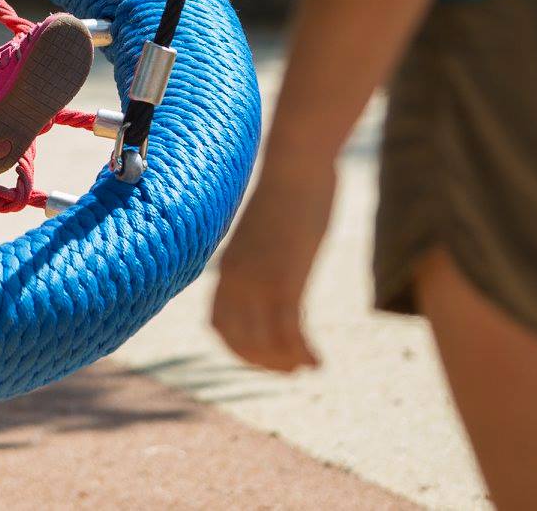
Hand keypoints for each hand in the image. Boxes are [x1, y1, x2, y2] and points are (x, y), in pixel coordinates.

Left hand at [210, 150, 338, 372]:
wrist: (296, 166)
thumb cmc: (288, 192)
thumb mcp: (265, 231)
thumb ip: (261, 254)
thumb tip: (270, 261)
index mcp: (228, 266)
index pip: (218, 324)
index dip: (237, 349)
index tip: (263, 357)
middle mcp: (236, 278)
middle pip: (239, 340)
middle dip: (263, 362)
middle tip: (289, 369)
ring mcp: (259, 280)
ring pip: (264, 342)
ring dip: (285, 362)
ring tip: (306, 367)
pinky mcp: (286, 279)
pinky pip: (290, 332)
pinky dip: (302, 353)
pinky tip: (319, 361)